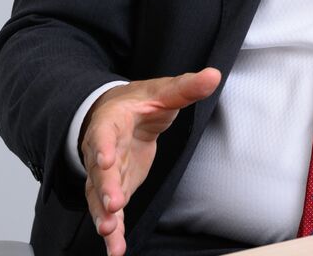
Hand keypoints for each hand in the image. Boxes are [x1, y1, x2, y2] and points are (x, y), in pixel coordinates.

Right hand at [80, 67, 220, 255]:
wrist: (118, 113)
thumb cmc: (139, 102)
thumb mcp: (163, 91)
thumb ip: (186, 87)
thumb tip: (213, 75)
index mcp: (111, 123)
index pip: (104, 134)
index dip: (103, 147)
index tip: (105, 160)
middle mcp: (101, 151)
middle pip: (99, 172)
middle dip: (105, 189)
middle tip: (113, 206)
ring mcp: (105, 174)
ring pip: (99, 197)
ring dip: (104, 216)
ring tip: (109, 235)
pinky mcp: (114, 190)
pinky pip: (110, 213)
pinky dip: (112, 233)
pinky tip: (115, 252)